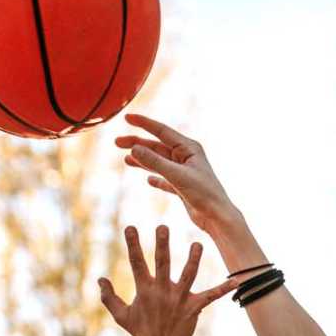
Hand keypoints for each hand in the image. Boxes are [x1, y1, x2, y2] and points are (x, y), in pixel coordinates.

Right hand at [98, 224, 233, 335]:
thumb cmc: (140, 331)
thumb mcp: (121, 316)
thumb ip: (109, 297)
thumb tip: (100, 279)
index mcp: (145, 290)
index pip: (137, 263)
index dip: (133, 245)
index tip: (131, 227)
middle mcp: (163, 291)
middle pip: (163, 264)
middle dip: (163, 245)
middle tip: (163, 227)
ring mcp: (180, 298)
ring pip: (189, 275)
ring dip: (194, 259)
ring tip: (198, 244)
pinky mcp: (194, 307)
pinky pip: (211, 295)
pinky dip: (224, 288)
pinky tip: (237, 279)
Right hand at [116, 116, 237, 234]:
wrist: (217, 217)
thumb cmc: (204, 194)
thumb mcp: (177, 176)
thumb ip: (155, 162)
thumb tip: (134, 148)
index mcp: (189, 148)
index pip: (162, 131)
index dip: (143, 124)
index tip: (127, 118)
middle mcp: (187, 157)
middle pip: (157, 146)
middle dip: (137, 144)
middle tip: (117, 143)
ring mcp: (185, 172)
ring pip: (159, 162)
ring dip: (143, 160)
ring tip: (126, 159)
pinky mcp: (184, 187)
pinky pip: (166, 179)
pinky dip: (156, 178)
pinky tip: (148, 180)